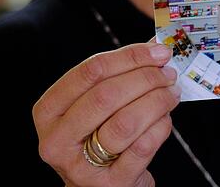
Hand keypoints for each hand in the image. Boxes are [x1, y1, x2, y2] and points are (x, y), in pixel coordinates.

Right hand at [33, 39, 180, 186]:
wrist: (104, 184)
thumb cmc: (100, 134)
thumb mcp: (96, 105)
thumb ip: (119, 74)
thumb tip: (156, 45)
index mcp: (48, 111)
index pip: (89, 72)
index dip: (129, 57)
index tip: (157, 51)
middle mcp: (56, 140)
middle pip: (106, 96)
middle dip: (146, 78)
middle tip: (168, 73)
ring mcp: (81, 166)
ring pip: (125, 122)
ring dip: (157, 101)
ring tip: (171, 93)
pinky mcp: (111, 183)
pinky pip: (142, 146)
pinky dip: (161, 126)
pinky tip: (166, 118)